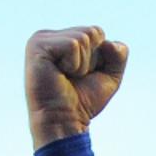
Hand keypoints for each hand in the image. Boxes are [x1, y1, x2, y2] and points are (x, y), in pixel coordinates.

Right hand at [25, 26, 128, 149]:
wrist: (65, 123)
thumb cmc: (83, 103)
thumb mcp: (110, 77)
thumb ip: (119, 55)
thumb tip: (109, 42)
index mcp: (62, 39)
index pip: (96, 33)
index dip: (99, 59)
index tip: (82, 76)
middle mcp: (49, 36)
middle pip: (92, 32)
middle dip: (91, 60)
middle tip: (74, 78)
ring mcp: (40, 39)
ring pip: (83, 38)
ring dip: (82, 65)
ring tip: (66, 77)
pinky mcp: (37, 46)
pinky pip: (72, 45)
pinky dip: (74, 65)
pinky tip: (59, 75)